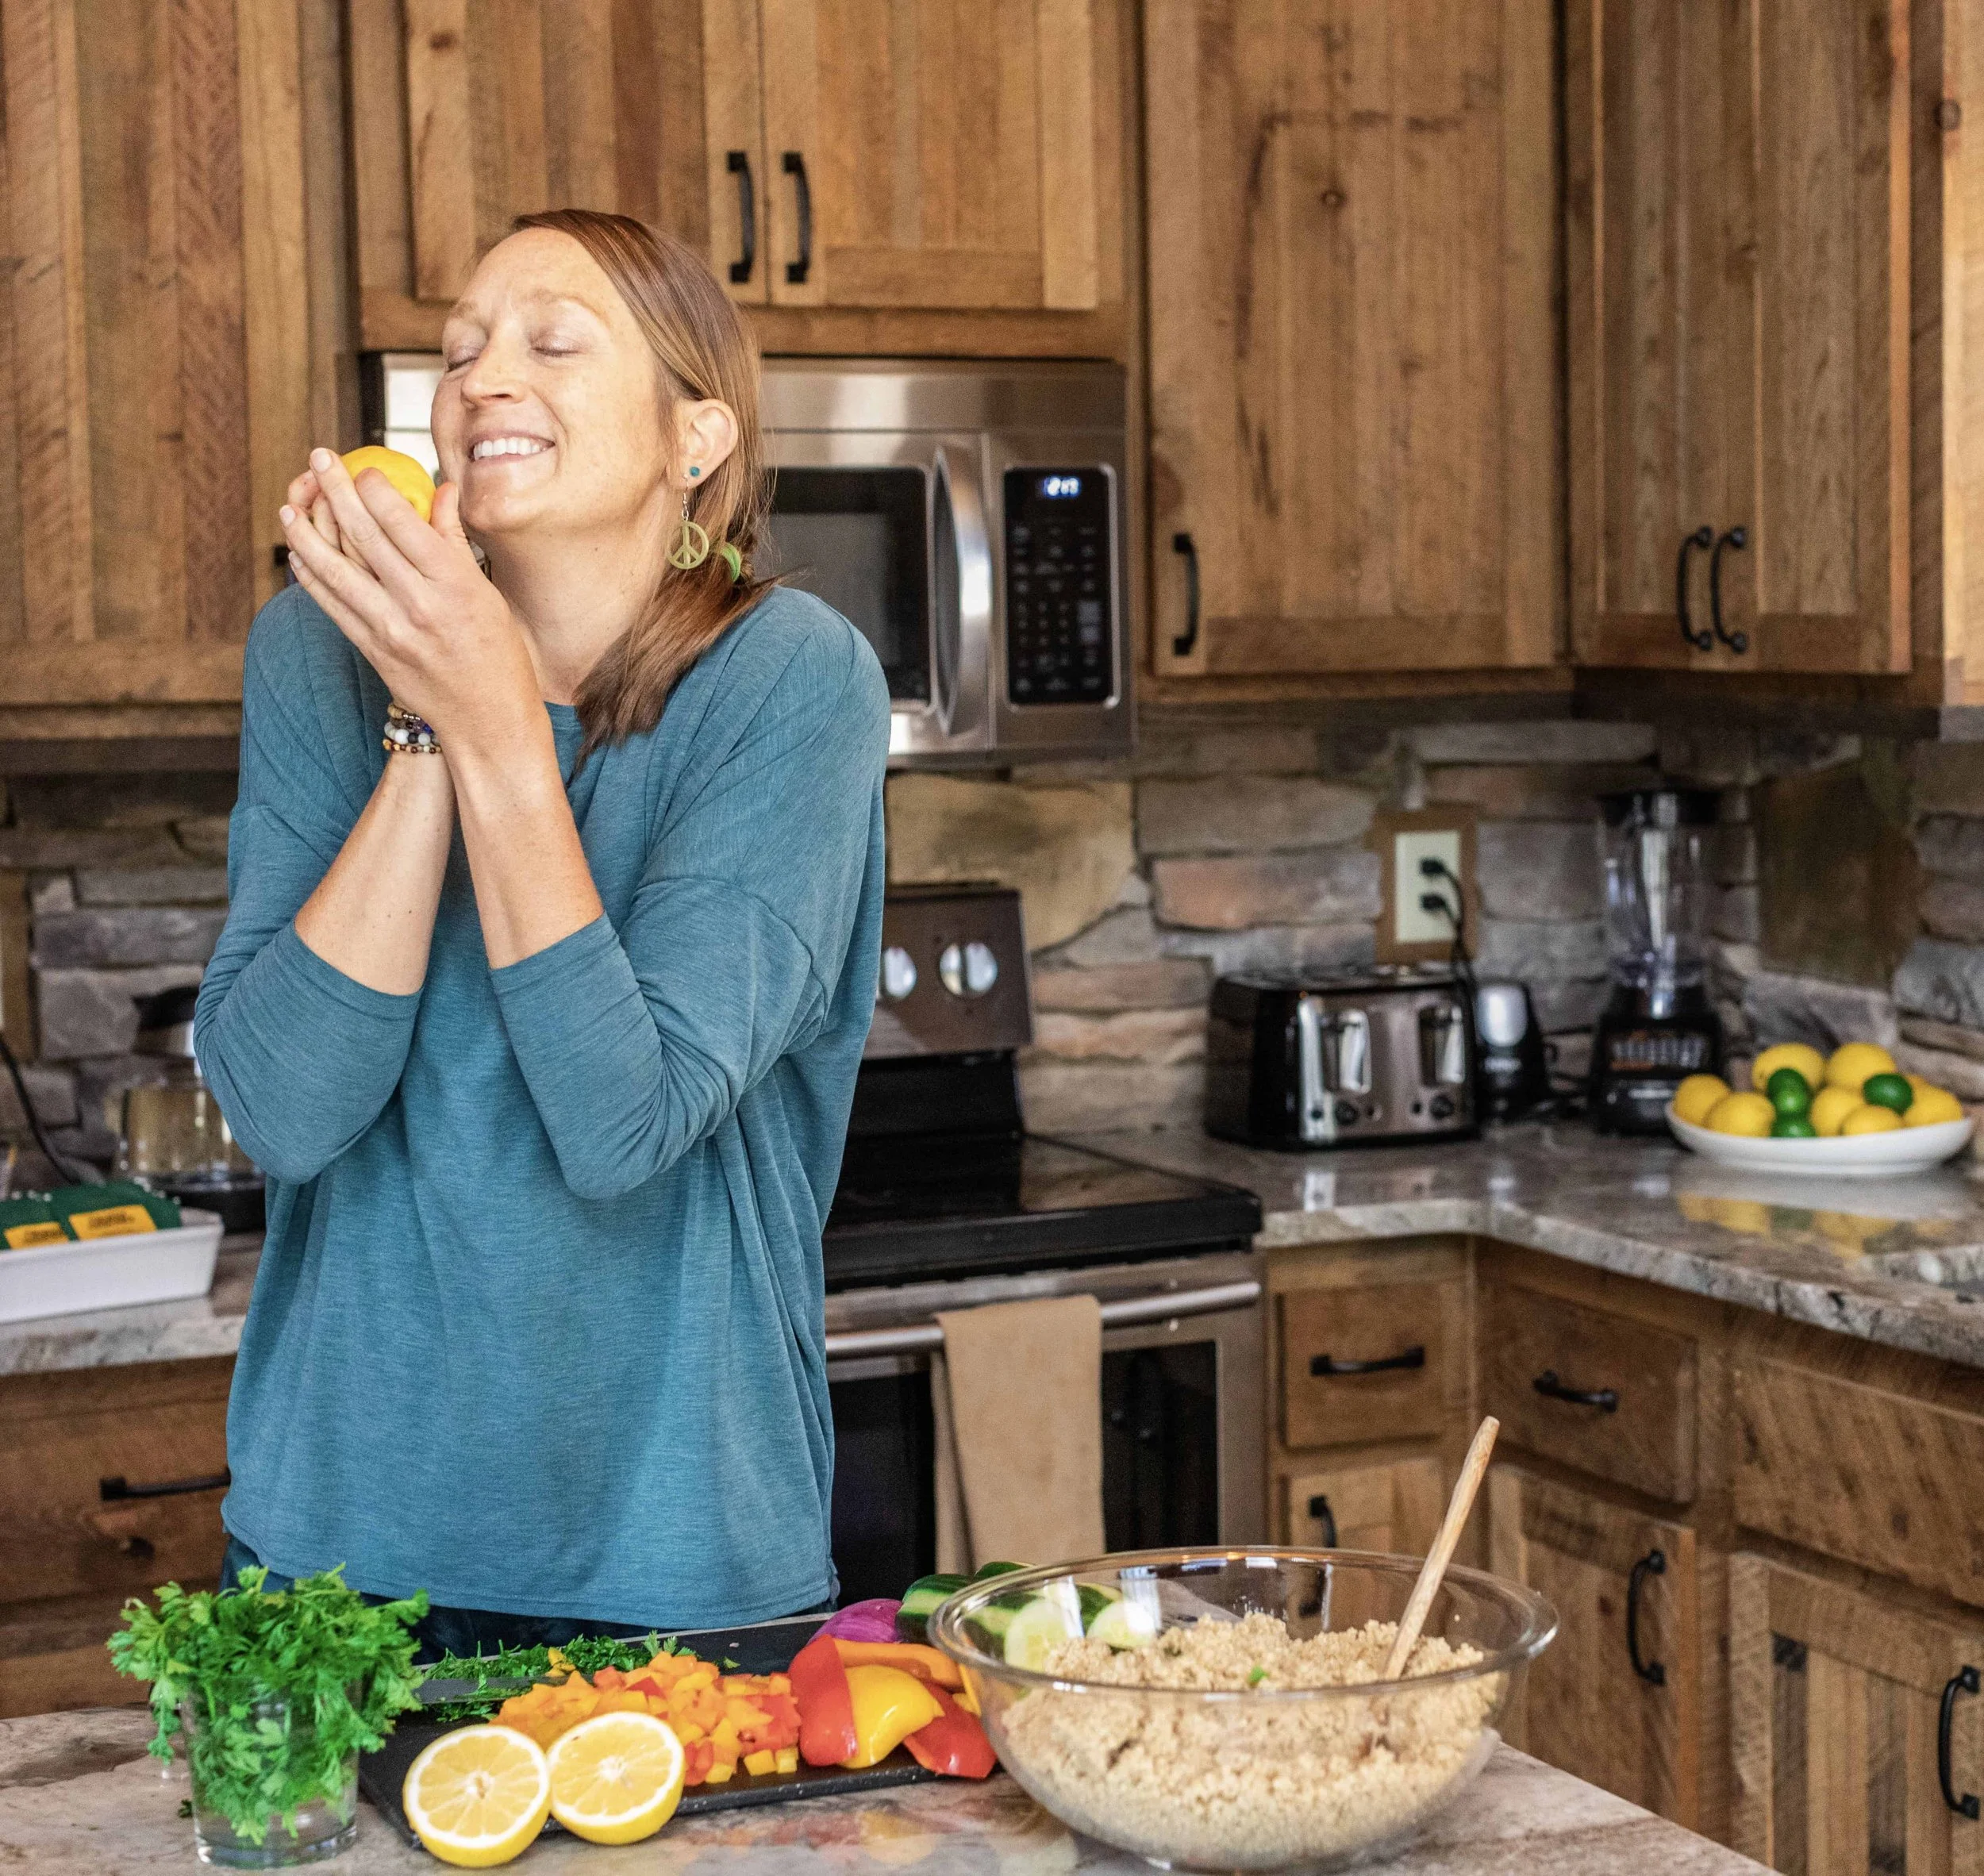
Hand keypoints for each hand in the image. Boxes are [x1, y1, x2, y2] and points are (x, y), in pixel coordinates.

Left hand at [280, 448, 540, 750]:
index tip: (364, 468)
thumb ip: (456, 542)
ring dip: (306, 532)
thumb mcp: (488, 593)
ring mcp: (390, 629)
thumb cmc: (499, 653)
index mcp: (455, 583)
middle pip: (363, 535)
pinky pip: (330, 604)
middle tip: (318, 458)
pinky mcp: (372, 650)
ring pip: (335, 569)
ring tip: (290, 504)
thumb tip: (441, 490)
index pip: (401, 521)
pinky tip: (299, 553)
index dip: (374, 487)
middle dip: (334, 490)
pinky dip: (310, 575)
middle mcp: (419, 604)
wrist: (489, 719)